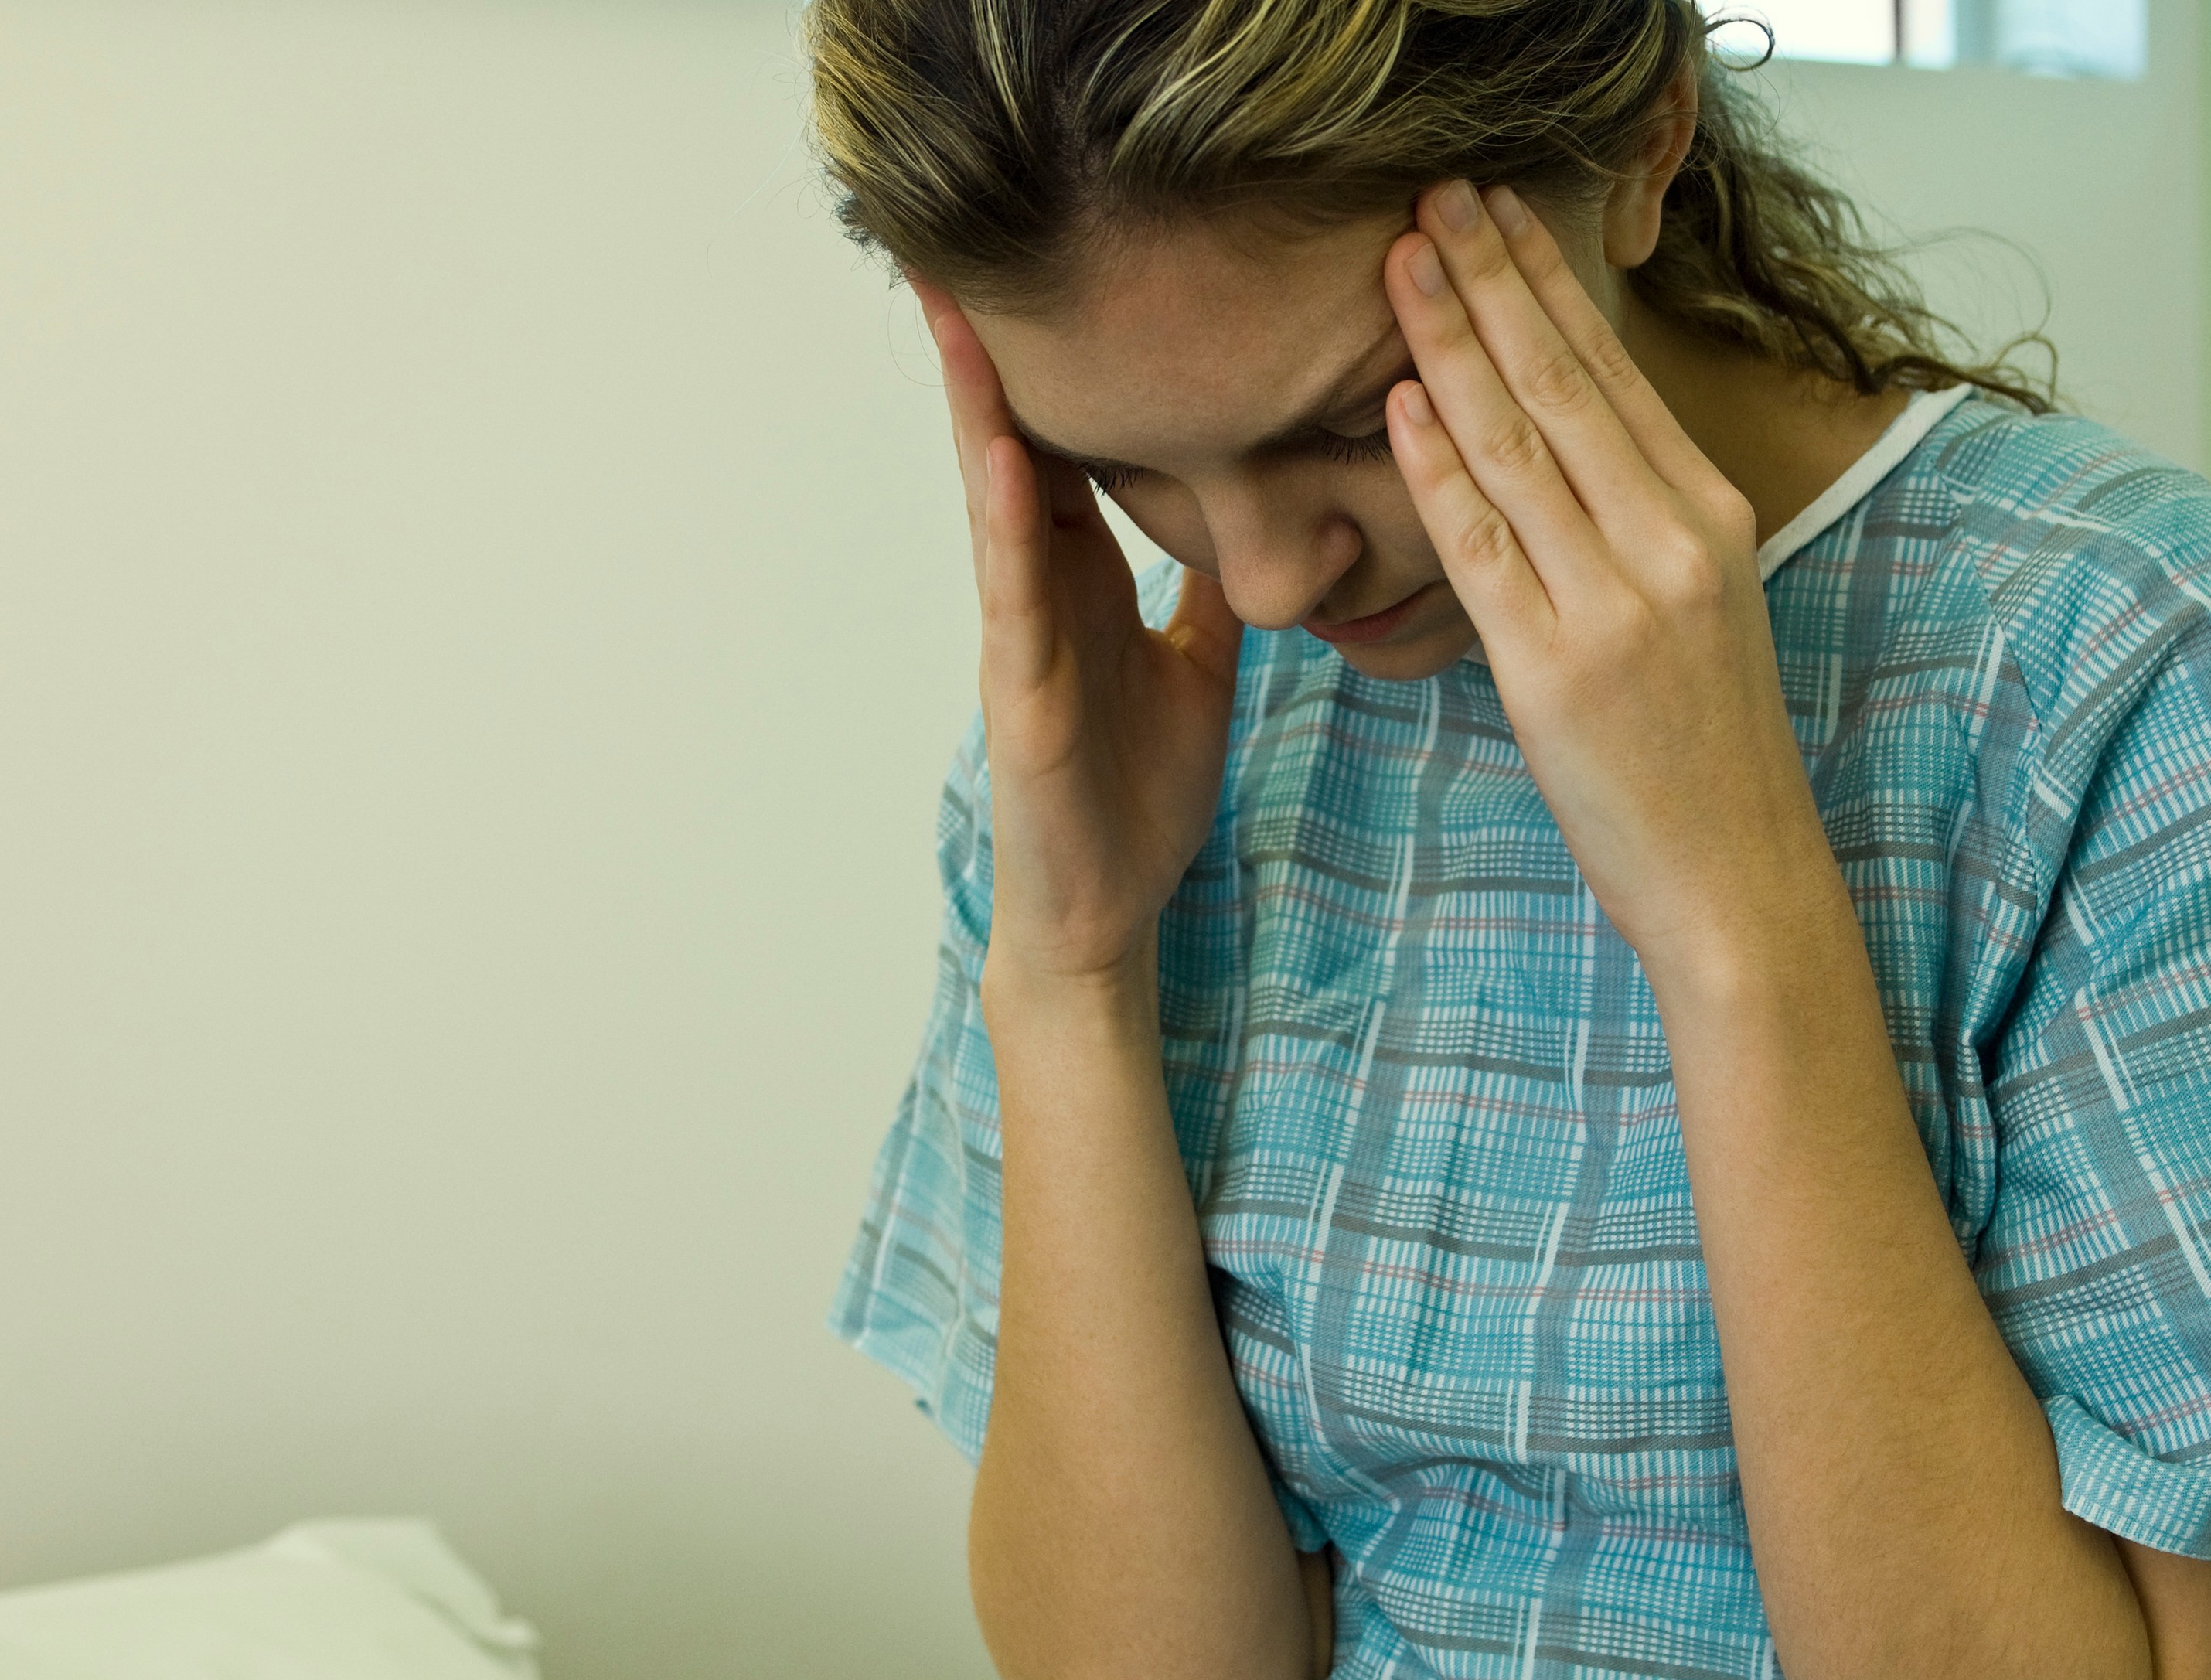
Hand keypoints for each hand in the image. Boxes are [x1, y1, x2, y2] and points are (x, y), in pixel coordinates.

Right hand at [919, 284, 1244, 985]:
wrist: (1107, 911)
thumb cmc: (1135, 790)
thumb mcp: (1195, 663)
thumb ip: (1204, 587)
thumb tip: (1251, 513)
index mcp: (1084, 578)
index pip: (1071, 444)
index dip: (1062, 358)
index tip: (1062, 263)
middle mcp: (1040, 591)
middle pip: (1014, 444)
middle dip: (992, 347)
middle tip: (967, 236)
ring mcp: (1020, 640)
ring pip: (996, 502)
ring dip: (976, 405)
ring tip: (959, 308)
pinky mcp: (1021, 699)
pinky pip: (1015, 598)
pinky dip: (1007, 526)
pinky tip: (1005, 459)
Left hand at [1381, 183, 1833, 981]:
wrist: (1739, 875)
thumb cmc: (1705, 749)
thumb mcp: (1700, 608)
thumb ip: (1641, 524)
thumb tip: (1566, 449)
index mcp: (1712, 516)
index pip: (1612, 374)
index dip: (1543, 286)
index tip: (1493, 214)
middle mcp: (1675, 541)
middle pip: (1565, 383)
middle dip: (1491, 279)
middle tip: (1431, 196)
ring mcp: (1619, 602)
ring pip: (1520, 446)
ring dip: (1451, 345)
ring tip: (1400, 265)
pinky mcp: (1560, 669)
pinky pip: (1486, 546)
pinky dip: (1440, 468)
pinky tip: (1402, 402)